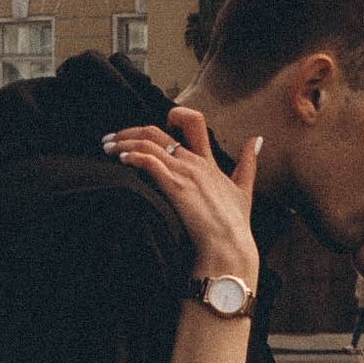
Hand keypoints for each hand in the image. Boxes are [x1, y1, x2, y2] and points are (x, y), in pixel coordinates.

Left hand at [105, 109, 260, 292]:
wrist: (229, 245)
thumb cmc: (235, 224)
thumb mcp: (244, 189)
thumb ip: (248, 163)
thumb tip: (256, 140)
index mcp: (208, 161)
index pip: (192, 121)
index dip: (171, 117)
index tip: (151, 129)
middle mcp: (194, 161)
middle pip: (159, 130)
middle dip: (130, 131)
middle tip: (112, 139)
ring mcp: (185, 172)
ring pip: (148, 143)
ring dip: (123, 142)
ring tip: (107, 148)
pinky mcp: (175, 186)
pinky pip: (149, 161)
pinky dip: (132, 156)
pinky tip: (121, 160)